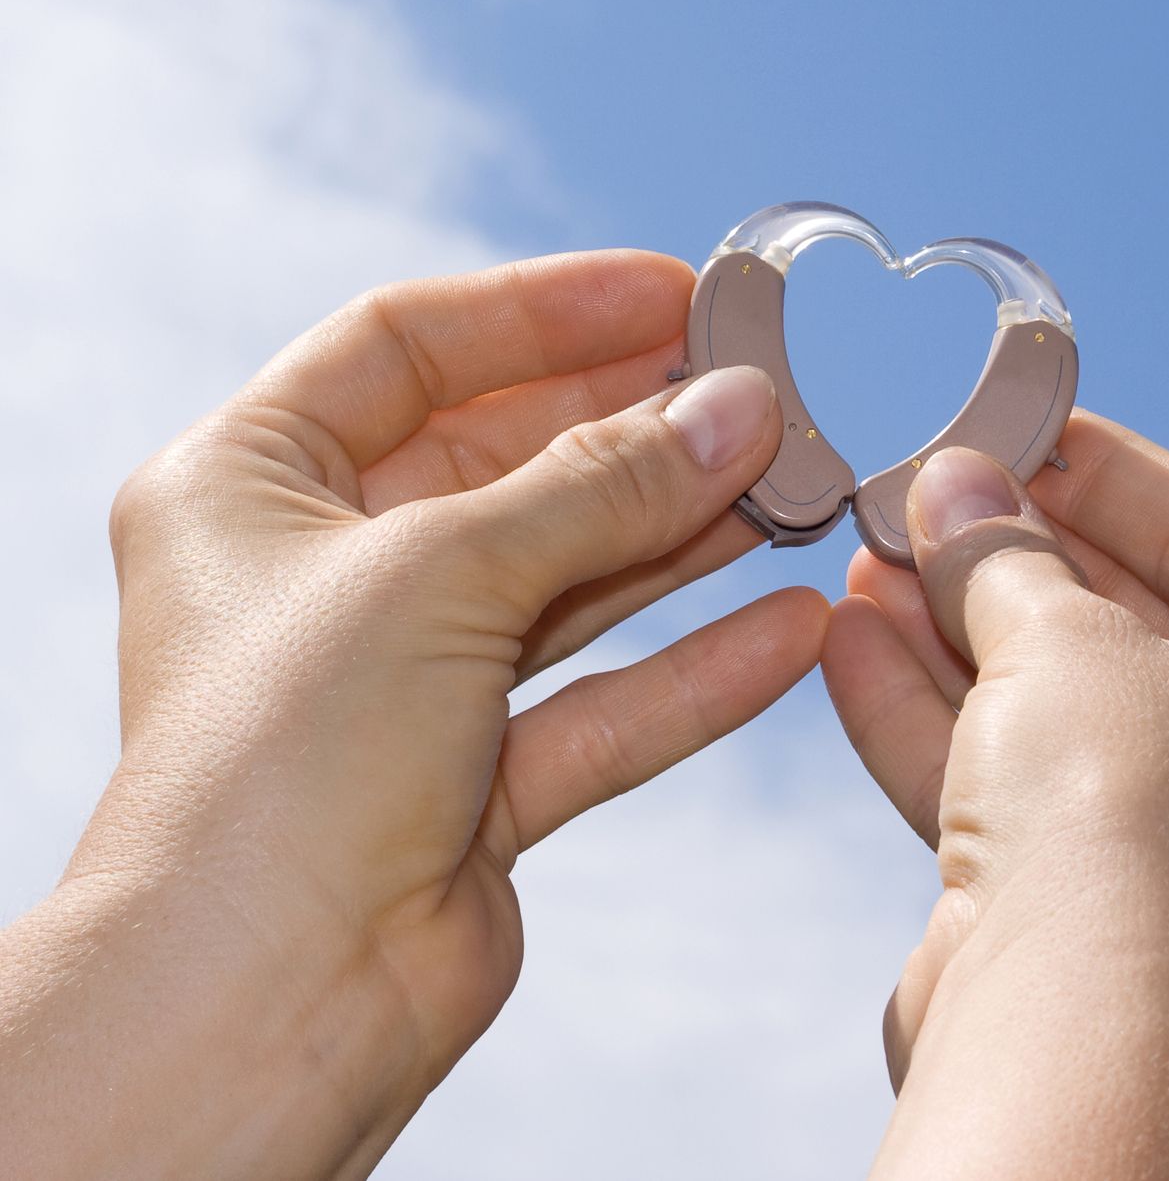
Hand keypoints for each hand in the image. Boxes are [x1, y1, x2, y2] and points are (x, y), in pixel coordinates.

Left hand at [0, 251, 826, 1177]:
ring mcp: (401, 682)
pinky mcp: (474, 783)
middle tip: (762, 386)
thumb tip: (741, 407)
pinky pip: (605, 701)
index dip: (544, 311)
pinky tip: (793, 628)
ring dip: (682, 532)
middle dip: (637, 424)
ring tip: (799, 481)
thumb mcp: (446, 570)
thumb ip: (606, 483)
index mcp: (248, 484)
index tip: (675, 292)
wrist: (266, 998)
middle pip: (505, 460)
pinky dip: (695, 668)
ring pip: (568, 578)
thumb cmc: (286, 762)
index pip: (407, 346)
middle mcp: (319, 575)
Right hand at [822, 413, 1168, 1178]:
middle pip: (1151, 627)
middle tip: (932, 494)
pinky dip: (951, 722)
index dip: (1114, 473)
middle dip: (1023, 558)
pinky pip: (1040, 796)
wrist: (1079, 1042)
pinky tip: (853, 642)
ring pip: (1081, 718)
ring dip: (968, 634)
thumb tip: (951, 488)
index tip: (1024, 425)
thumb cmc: (1128, 817)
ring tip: (873, 553)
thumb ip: (1008, 552)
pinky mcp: (1125, 928)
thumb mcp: (1064, 639)